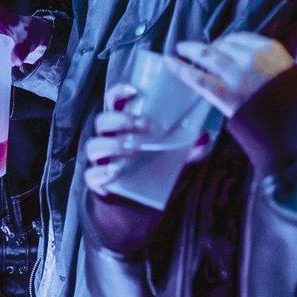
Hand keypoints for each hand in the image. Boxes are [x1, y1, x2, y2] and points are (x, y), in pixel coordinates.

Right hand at [81, 83, 212, 195]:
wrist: (144, 204)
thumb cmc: (157, 170)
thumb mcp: (177, 158)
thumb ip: (191, 149)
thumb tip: (204, 136)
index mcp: (124, 125)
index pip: (113, 101)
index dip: (119, 92)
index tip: (135, 91)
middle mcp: (108, 138)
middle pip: (103, 121)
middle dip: (122, 120)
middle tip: (146, 126)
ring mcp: (101, 160)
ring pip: (94, 146)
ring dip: (112, 145)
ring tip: (133, 149)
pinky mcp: (98, 181)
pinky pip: (91, 175)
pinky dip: (101, 173)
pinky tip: (115, 173)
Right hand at [169, 33, 294, 117]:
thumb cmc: (269, 125)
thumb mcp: (237, 119)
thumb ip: (219, 100)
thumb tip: (205, 87)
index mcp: (227, 95)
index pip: (195, 77)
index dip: (179, 67)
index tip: (169, 60)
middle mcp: (237, 72)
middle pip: (206, 55)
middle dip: (190, 49)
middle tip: (182, 46)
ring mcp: (254, 57)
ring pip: (225, 43)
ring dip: (214, 45)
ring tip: (210, 47)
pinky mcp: (270, 47)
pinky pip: (244, 37)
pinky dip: (234, 39)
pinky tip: (230, 42)